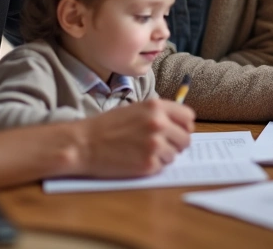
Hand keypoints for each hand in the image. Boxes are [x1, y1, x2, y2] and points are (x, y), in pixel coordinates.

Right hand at [77, 99, 194, 176]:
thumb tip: (179, 125)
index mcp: (155, 107)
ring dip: (164, 155)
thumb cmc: (106, 126)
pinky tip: (137, 159)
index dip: (183, 125)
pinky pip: (163, 166)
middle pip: (186, 138)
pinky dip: (153, 165)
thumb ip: (158, 114)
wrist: (84, 144)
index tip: (177, 130)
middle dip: (175, 143)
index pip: (188, 117)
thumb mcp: (135, 109)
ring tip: (143, 151)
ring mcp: (155, 145)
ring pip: (175, 154)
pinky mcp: (149, 164)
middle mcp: (159, 124)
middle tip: (160, 145)